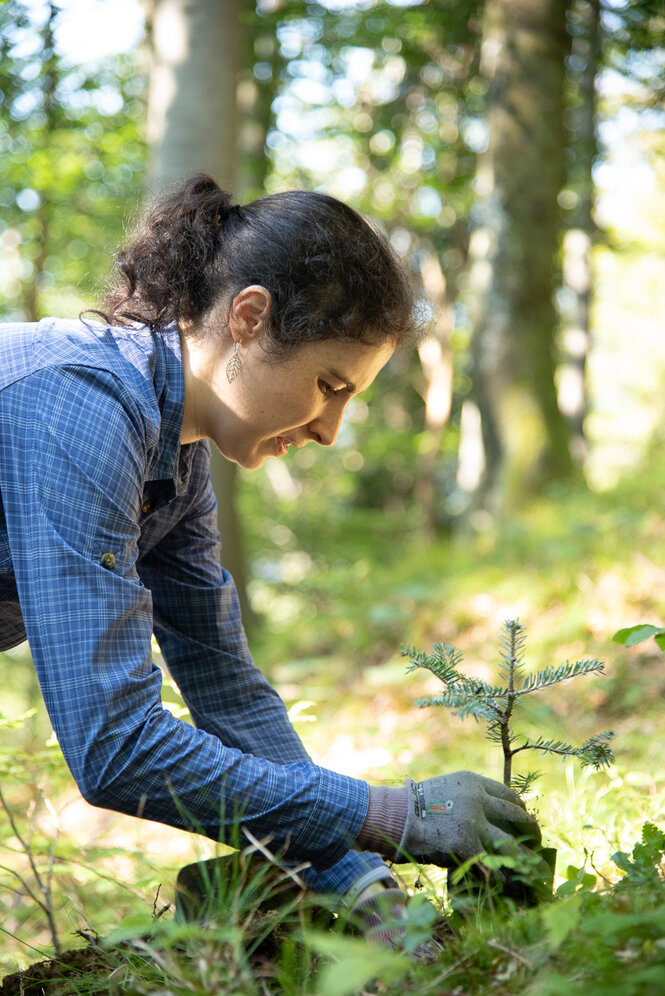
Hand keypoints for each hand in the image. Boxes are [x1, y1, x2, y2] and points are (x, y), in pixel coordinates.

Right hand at [395, 771, 540, 867]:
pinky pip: (490, 862)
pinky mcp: (466, 844)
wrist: (396, 815)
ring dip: (525, 857)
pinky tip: (507, 883)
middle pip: (516, 815)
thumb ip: (469, 797)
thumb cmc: (417, 805)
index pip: (508, 795)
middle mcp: (478, 799)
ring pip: (510, 842)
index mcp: (473, 782)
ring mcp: (473, 822)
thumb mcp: (447, 789)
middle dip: (531, 830)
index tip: (526, 819)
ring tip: (536, 868)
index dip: (521, 809)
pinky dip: (501, 875)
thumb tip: (491, 817)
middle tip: (538, 841)